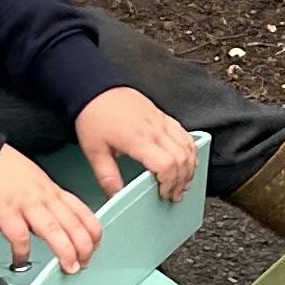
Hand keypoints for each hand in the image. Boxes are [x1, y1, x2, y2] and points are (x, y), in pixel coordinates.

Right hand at [0, 141, 100, 275]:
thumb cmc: (1, 167)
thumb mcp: (35, 179)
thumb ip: (46, 199)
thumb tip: (54, 220)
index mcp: (52, 190)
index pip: (82, 212)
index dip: (93, 232)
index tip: (94, 246)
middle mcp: (44, 197)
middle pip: (74, 224)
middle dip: (84, 247)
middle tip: (85, 264)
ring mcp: (26, 204)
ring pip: (55, 231)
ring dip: (66, 252)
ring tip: (69, 268)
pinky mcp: (6, 212)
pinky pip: (19, 237)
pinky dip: (23, 253)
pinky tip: (20, 262)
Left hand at [74, 85, 198, 203]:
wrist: (95, 88)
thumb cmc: (94, 115)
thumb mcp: (94, 151)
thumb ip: (107, 176)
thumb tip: (116, 196)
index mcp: (138, 139)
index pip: (167, 164)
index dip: (170, 183)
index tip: (164, 194)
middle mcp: (154, 130)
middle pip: (182, 158)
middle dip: (183, 180)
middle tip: (175, 193)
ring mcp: (161, 121)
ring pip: (188, 146)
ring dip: (190, 166)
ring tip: (183, 181)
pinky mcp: (162, 116)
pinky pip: (185, 134)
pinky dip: (190, 149)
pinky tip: (187, 159)